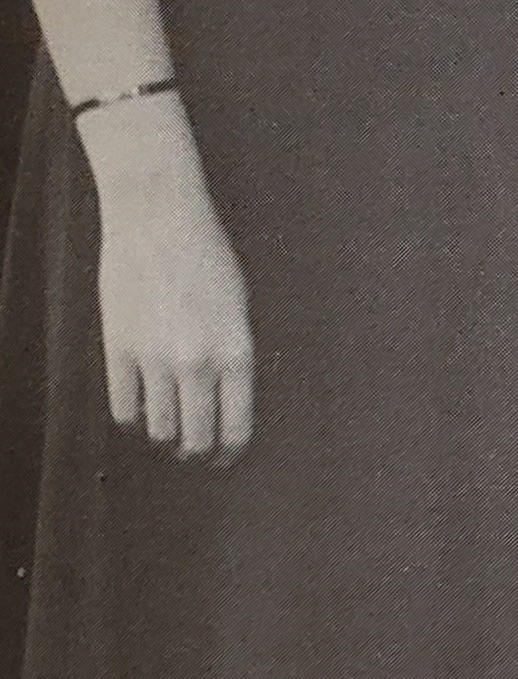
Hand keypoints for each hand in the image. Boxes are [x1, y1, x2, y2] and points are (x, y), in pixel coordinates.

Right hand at [84, 98, 253, 462]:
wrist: (158, 219)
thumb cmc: (207, 258)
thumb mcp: (239, 309)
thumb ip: (233, 358)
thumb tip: (225, 405)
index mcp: (237, 352)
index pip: (236, 428)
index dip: (230, 453)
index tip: (224, 459)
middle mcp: (198, 362)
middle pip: (196, 439)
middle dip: (197, 452)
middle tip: (195, 452)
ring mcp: (154, 358)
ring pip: (159, 430)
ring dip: (165, 436)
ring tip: (169, 427)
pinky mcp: (117, 350)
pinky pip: (124, 409)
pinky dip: (135, 418)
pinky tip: (142, 408)